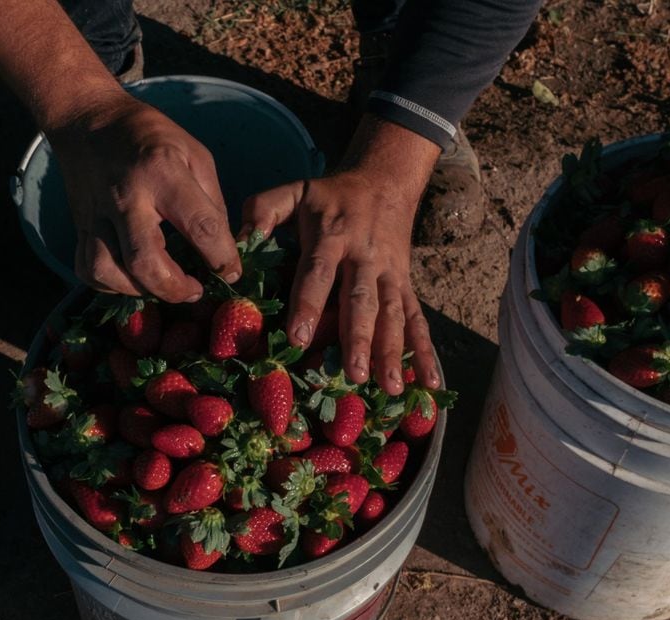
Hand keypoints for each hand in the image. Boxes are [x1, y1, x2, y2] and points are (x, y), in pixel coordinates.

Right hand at [46, 94, 240, 301]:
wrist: (89, 121)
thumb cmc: (149, 136)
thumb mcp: (195, 154)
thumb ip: (211, 203)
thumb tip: (222, 249)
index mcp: (163, 172)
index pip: (200, 225)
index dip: (221, 258)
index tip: (230, 273)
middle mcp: (127, 196)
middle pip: (144, 260)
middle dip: (174, 288)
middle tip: (194, 291)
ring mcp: (96, 214)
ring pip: (107, 270)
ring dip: (139, 290)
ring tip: (162, 285)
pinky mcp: (79, 226)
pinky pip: (87, 269)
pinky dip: (110, 284)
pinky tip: (131, 279)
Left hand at [239, 121, 442, 394]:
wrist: (385, 181)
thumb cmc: (330, 196)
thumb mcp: (295, 191)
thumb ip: (264, 210)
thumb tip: (237, 242)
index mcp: (332, 237)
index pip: (318, 273)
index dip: (308, 305)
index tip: (298, 338)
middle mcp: (364, 259)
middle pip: (361, 301)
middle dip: (359, 339)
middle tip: (354, 374)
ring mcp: (389, 274)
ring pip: (393, 315)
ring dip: (392, 352)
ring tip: (390, 387)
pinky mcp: (406, 285)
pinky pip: (418, 320)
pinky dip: (426, 352)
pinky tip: (431, 382)